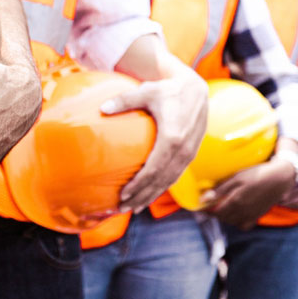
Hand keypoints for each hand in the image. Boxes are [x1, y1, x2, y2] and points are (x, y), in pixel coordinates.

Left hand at [104, 68, 208, 212]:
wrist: (195, 90)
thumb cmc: (168, 91)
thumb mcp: (145, 92)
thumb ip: (124, 100)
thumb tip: (102, 108)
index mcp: (172, 137)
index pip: (154, 169)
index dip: (139, 185)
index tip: (123, 194)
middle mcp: (184, 149)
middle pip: (161, 181)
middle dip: (142, 196)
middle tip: (123, 208)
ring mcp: (190, 153)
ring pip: (169, 182)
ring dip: (151, 196)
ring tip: (134, 208)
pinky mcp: (191, 154)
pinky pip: (176, 176)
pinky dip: (162, 188)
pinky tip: (149, 195)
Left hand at [202, 158, 297, 229]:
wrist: (280, 178)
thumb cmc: (257, 174)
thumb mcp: (237, 177)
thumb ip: (221, 189)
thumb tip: (204, 199)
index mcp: (235, 202)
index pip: (214, 212)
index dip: (206, 209)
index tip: (202, 205)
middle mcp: (242, 212)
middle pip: (222, 218)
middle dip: (214, 213)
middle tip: (211, 204)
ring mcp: (250, 216)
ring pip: (232, 222)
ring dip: (224, 217)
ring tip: (223, 207)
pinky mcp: (258, 216)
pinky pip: (243, 225)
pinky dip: (237, 222)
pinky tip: (236, 213)